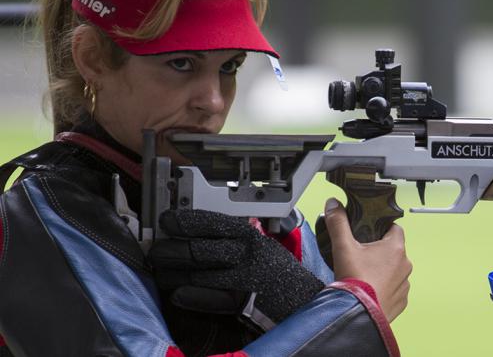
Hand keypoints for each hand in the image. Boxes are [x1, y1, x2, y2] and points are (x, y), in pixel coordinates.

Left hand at [148, 209, 324, 324]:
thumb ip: (236, 238)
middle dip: (171, 250)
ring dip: (174, 274)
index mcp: (251, 237)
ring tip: (161, 274)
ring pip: (199, 274)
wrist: (304, 302)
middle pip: (199, 249)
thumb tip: (199, 233)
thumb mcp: (262, 246)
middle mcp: (247, 255)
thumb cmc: (280, 274)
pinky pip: (210, 298)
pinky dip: (191, 296)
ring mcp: (244, 280)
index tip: (167, 220)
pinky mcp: (242, 303)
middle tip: (157, 251)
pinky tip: (177, 294)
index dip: (186, 221)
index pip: (213, 223)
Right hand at [323, 198, 411, 321]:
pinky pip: (394, 289)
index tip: (368, 232)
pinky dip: (384, 288)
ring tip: (363, 274)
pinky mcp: (400, 301)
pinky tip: (369, 289)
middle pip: (393, 249)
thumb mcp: (343, 246)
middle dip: (379, 250)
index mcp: (395, 247)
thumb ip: (338, 222)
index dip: (381, 227)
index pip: (394, 228)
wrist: (358, 314)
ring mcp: (404, 284)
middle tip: (360, 254)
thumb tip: (334, 205)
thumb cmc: (355, 281)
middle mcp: (405, 265)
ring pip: (394, 270)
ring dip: (383, 270)